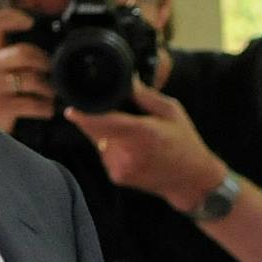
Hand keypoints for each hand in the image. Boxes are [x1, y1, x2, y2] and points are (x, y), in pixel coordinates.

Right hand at [0, 9, 55, 129]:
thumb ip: (10, 60)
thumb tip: (45, 53)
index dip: (11, 17)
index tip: (29, 22)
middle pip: (23, 52)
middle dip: (45, 62)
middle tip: (53, 71)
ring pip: (31, 79)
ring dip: (49, 88)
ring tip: (52, 94)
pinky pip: (30, 103)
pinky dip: (44, 107)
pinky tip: (47, 109)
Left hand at [65, 79, 228, 211]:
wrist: (191, 180)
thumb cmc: (184, 142)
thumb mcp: (172, 111)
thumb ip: (146, 96)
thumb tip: (127, 81)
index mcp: (142, 133)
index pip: (104, 122)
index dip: (84, 116)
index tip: (70, 110)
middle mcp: (127, 152)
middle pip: (97, 130)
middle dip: (100, 119)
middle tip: (125, 119)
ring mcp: (120, 167)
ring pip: (99, 142)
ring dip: (106, 134)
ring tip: (135, 137)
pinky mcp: (117, 176)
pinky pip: (105, 153)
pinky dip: (112, 147)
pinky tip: (133, 150)